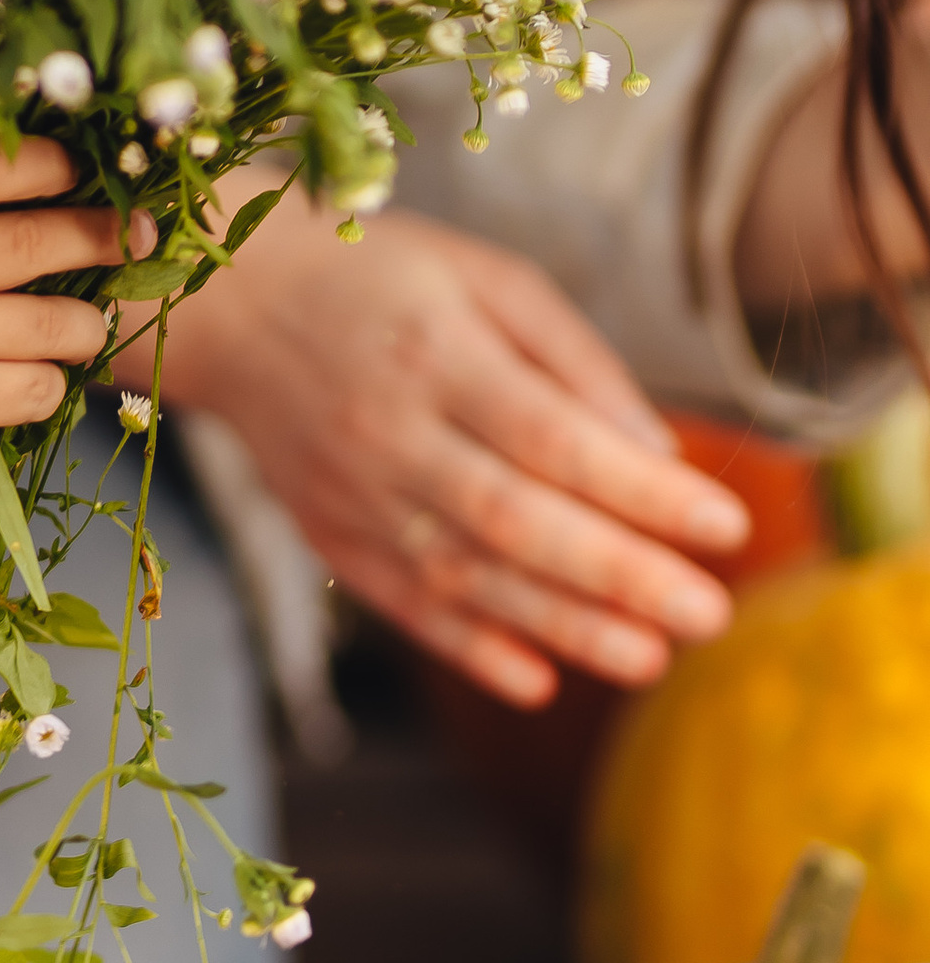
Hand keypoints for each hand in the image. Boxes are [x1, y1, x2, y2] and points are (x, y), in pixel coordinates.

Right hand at [0, 139, 118, 501]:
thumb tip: (49, 187)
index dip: (47, 161)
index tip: (82, 168)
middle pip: (38, 240)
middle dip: (101, 236)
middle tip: (132, 236)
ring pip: (58, 322)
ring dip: (86, 323)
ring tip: (79, 323)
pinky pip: (40, 387)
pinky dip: (50, 382)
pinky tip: (31, 377)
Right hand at [151, 197, 748, 706]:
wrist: (234, 304)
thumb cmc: (383, 280)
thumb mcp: (486, 280)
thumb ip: (575, 360)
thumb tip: (658, 452)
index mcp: (435, 352)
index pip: (552, 437)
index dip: (641, 491)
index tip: (727, 526)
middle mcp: (389, 430)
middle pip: (513, 519)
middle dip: (618, 576)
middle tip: (708, 615)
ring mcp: (352, 492)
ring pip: (463, 576)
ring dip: (561, 627)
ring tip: (650, 660)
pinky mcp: (327, 535)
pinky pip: (400, 603)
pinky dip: (467, 648)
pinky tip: (537, 682)